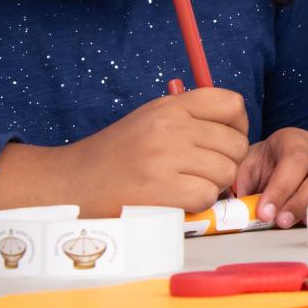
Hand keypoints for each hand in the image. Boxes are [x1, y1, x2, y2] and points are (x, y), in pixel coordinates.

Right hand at [11, 88, 249, 218]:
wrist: (69, 183)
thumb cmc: (115, 154)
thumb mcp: (151, 118)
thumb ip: (191, 116)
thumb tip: (236, 127)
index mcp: (170, 106)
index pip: (232, 104)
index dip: (238, 125)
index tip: (225, 140)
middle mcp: (170, 127)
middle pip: (235, 144)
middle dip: (226, 161)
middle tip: (203, 171)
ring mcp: (165, 158)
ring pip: (225, 172)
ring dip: (212, 185)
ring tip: (187, 185)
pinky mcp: (160, 190)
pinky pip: (207, 196)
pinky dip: (199, 202)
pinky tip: (178, 199)